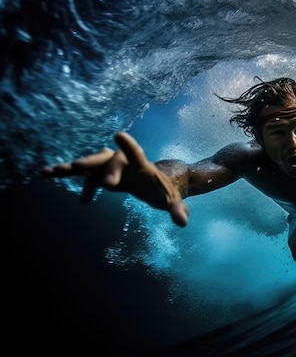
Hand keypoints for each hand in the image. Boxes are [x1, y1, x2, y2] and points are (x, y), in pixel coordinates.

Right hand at [42, 132, 188, 226]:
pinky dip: (71, 176)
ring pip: (91, 164)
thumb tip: (183, 222)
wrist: (156, 182)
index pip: (136, 155)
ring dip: (72, 167)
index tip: (118, 134)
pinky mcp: (103, 175)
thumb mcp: (172, 200)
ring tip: (50, 170)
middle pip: (107, 158)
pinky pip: (84, 175)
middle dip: (93, 163)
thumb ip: (176, 209)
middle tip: (77, 167)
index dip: (128, 146)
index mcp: (143, 168)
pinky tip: (52, 178)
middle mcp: (125, 164)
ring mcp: (113, 168)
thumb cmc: (166, 190)